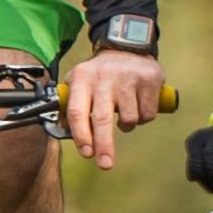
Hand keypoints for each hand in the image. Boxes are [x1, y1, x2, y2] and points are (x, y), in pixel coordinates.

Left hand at [60, 46, 164, 166]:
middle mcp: (103, 77)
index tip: (86, 153)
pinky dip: (143, 117)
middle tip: (105, 164)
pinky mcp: (149, 80)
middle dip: (104, 146)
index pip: (77, 111)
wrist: (127, 48)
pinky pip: (147, 114)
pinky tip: (138, 105)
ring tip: (124, 114)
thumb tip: (64, 132)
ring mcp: (128, 78)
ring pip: (129, 119)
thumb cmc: (100, 73)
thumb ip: (71, 105)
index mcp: (82, 78)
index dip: (81, 135)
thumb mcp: (79, 81)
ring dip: (127, 126)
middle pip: (102, 119)